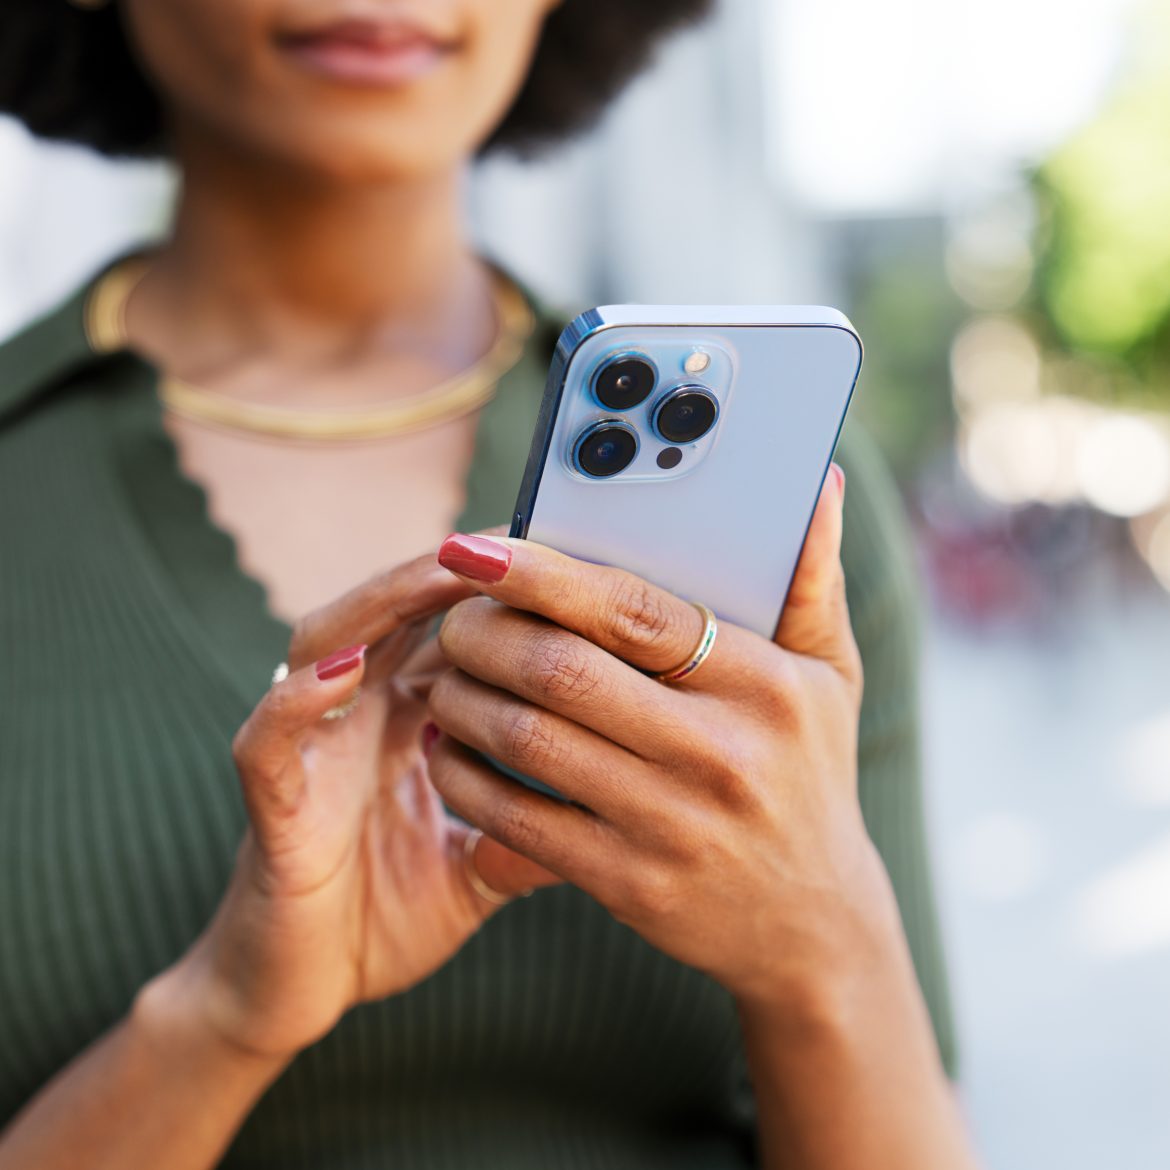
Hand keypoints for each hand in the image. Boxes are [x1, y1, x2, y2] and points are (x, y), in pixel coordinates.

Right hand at [168, 550, 559, 1061]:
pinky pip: (268, 739)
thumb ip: (531, 830)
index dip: (499, 598)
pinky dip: (296, 700)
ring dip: (380, 602)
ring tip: (437, 572)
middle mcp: (355, 718)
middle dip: (449, 572)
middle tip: (511, 534)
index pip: (451, 636)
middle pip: (393, 616)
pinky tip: (342, 671)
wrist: (301, 993)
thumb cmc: (388, 916)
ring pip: (325, 644)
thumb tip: (617, 807)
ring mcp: (308, 753)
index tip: (563, 562)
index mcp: (405, 722)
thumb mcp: (479, 869)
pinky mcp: (269, 804)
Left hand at [426, 467, 902, 1008]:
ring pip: (529, 739)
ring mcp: (671, 823)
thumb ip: (813, 579)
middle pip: (562, 670)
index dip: (541, 573)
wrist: (813, 923)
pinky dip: (465, 779)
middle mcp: (719, 753)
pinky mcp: (629, 882)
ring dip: (462, 698)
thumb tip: (819, 481)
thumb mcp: (831, 677)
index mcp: (763, 685)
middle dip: (483, 633)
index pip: (633, 611)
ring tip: (442, 674)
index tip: (475, 549)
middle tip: (453, 615)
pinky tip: (447, 752)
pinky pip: (518, 820)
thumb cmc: (810, 774)